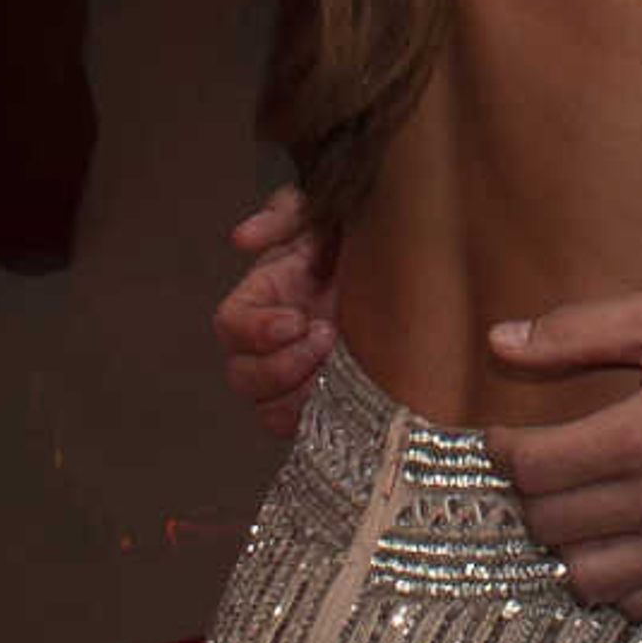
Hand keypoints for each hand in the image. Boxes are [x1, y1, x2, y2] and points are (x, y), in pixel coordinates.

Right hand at [211, 186, 336, 437]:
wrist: (410, 268)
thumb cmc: (360, 238)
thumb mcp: (323, 212)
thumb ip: (283, 215)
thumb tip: (241, 239)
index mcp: (263, 298)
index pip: (231, 326)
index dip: (257, 330)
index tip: (297, 319)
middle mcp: (271, 343)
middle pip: (242, 376)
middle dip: (282, 366)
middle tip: (327, 338)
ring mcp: (296, 376)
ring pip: (268, 410)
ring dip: (301, 395)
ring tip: (342, 367)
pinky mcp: (325, 400)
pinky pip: (304, 430)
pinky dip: (321, 417)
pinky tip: (354, 393)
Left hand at [485, 289, 641, 616]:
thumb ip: (578, 332)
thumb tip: (502, 342)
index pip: (536, 468)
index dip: (504, 451)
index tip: (506, 437)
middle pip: (553, 525)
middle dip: (534, 494)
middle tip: (546, 467)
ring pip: (590, 579)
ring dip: (572, 546)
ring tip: (583, 510)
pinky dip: (622, 582)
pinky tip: (628, 542)